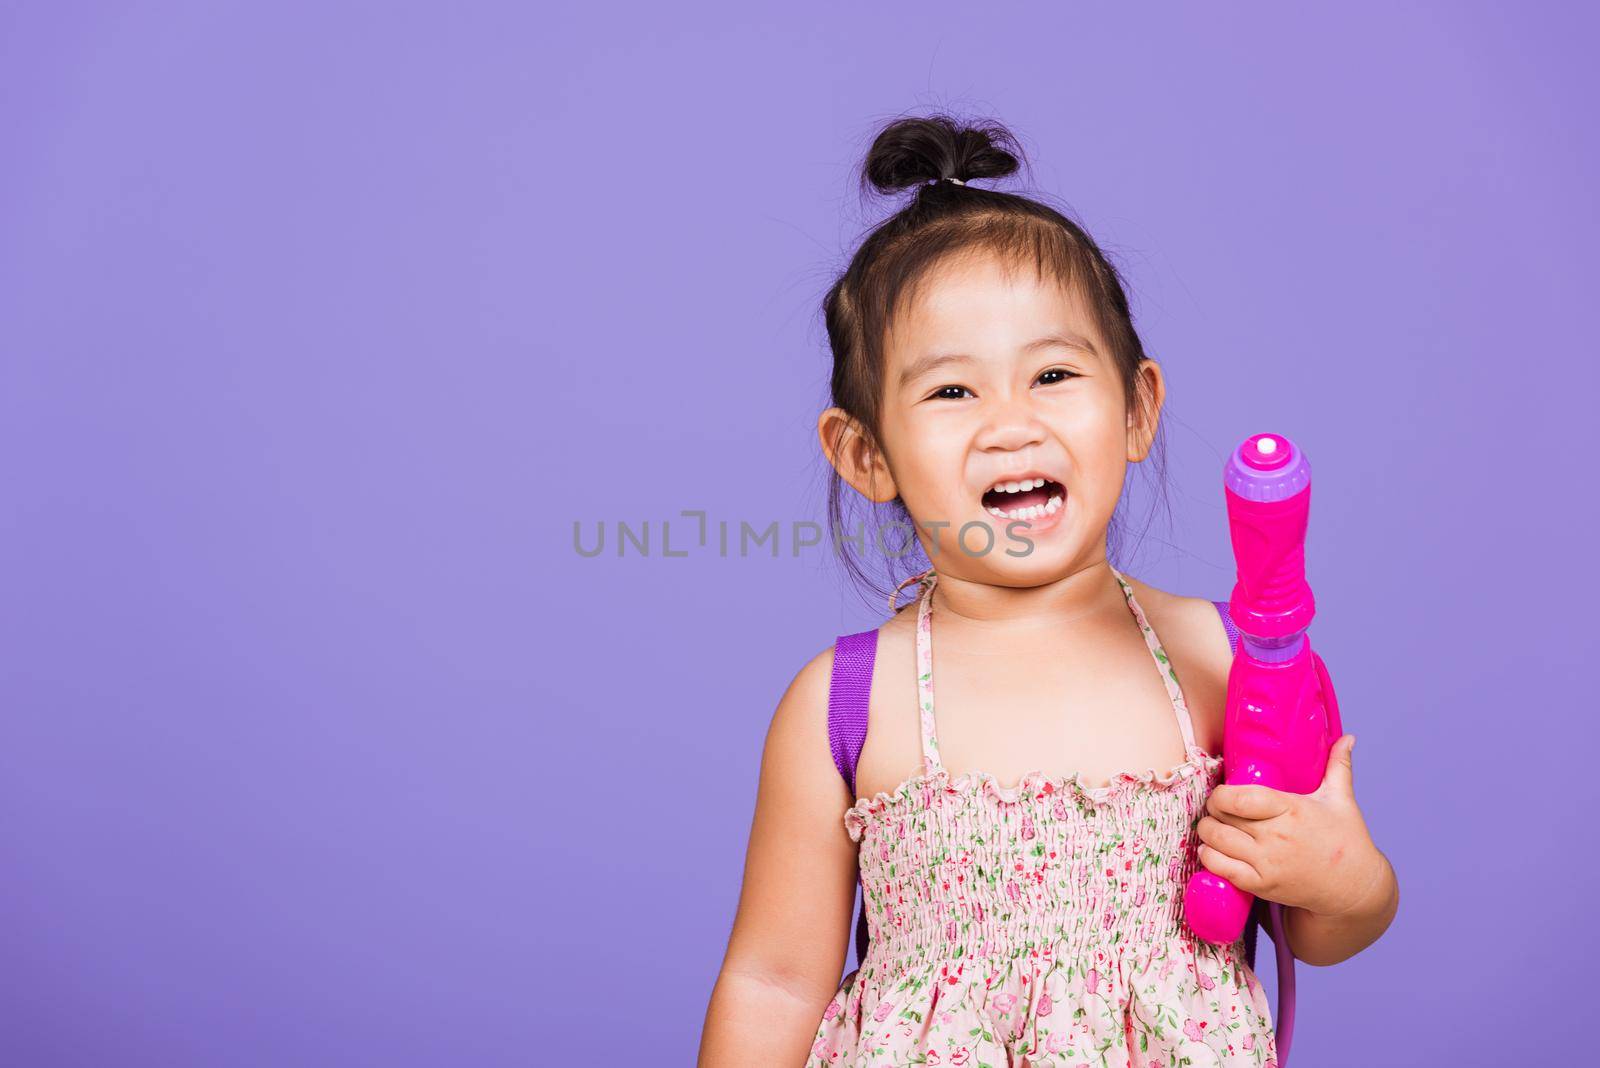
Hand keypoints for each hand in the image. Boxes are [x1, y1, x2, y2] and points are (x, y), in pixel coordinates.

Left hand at [1195, 735, 1386, 918]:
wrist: (1355, 888)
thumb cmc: (1347, 840)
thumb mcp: (1342, 800)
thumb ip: (1337, 766)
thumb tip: (1347, 737)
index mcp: (1291, 810)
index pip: (1240, 798)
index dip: (1220, 794)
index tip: (1222, 793)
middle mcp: (1276, 837)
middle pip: (1222, 818)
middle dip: (1211, 810)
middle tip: (1215, 809)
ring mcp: (1268, 864)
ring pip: (1216, 842)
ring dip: (1206, 832)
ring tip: (1212, 826)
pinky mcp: (1262, 886)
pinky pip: (1221, 869)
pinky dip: (1209, 858)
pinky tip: (1213, 850)